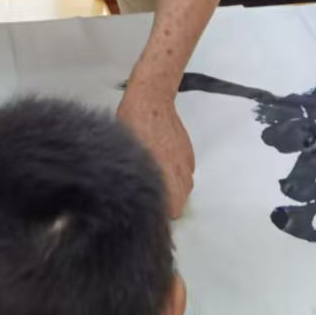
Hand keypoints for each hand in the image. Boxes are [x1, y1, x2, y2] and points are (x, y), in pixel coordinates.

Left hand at [117, 95, 194, 217]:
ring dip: (173, 192)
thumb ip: (133, 180)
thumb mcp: (127, 154)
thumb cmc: (133, 124)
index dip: (156, 214)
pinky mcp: (189, 155)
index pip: (168, 212)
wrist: (151, 99)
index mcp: (163, 176)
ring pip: (184, 190)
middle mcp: (178, 173)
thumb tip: (127, 195)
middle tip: (149, 198)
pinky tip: (163, 166)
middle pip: (178, 205)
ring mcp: (186, 164)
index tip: (147, 211)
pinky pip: (186, 175)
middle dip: (166, 205)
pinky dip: (177, 176)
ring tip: (157, 183)